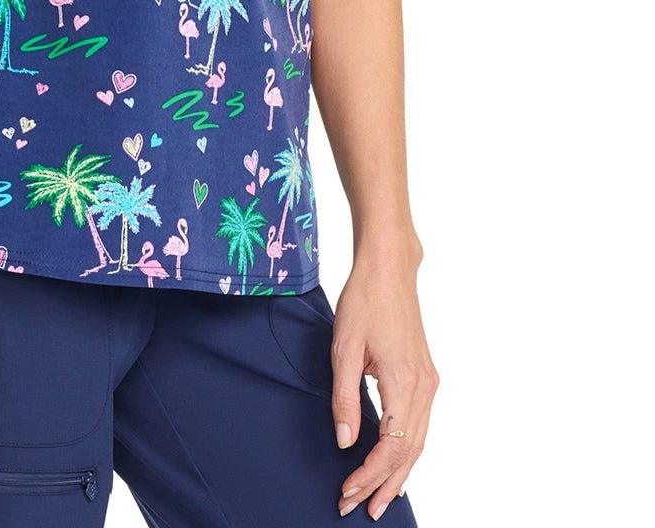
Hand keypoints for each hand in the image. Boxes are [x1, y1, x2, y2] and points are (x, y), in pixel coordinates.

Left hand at [331, 255, 438, 518]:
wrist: (389, 269)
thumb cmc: (364, 300)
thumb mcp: (343, 348)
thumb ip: (344, 398)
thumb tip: (346, 441)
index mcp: (404, 381)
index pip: (390, 445)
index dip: (369, 474)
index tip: (346, 491)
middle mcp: (424, 387)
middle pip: (409, 452)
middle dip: (384, 484)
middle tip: (359, 509)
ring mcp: (429, 382)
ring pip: (418, 442)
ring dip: (398, 474)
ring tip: (378, 500)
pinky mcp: (427, 376)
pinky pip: (420, 426)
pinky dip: (408, 452)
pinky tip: (395, 466)